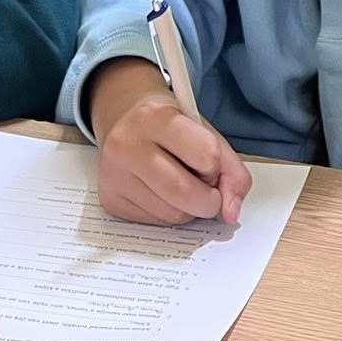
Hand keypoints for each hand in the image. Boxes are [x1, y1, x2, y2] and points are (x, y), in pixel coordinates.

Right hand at [87, 58, 251, 226]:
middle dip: (208, 201)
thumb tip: (231, 213)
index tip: (212, 165)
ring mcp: (113, 174)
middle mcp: (127, 144)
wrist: (124, 119)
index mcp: (155, 117)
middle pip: (184, 193)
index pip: (205, 154)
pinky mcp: (110, 199)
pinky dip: (169, 214)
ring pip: (172, 215)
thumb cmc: (169, 125)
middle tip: (208, 191)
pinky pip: (155, 223)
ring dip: (189, 209)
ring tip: (180, 184)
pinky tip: (161, 193)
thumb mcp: (203, 130)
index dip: (216, 167)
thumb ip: (230, 168)